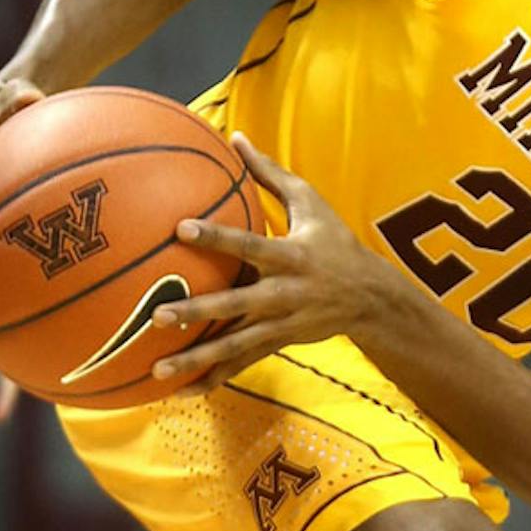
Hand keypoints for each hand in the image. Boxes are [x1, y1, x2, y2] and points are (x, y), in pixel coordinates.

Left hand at [147, 134, 393, 393]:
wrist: (372, 298)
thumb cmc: (335, 243)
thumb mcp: (312, 204)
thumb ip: (270, 173)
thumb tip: (234, 137)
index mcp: (290, 256)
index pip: (248, 244)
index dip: (217, 237)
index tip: (180, 229)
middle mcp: (283, 293)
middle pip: (234, 304)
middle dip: (197, 311)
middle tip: (158, 315)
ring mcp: (280, 323)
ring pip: (233, 344)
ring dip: (196, 358)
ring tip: (158, 370)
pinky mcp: (278, 343)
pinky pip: (241, 364)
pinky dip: (213, 379)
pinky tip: (180, 393)